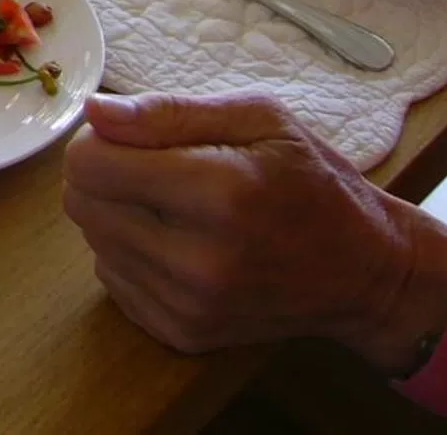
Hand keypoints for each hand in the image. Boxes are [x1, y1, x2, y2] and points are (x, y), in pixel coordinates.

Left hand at [62, 91, 446, 374]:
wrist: (365, 272)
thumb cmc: (313, 180)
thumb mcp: (258, 118)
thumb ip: (168, 111)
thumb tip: (93, 111)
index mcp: (220, 192)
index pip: (90, 164)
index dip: (99, 140)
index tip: (132, 137)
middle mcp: (199, 260)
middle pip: (81, 203)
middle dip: (103, 175)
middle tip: (154, 169)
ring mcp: (190, 306)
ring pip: (92, 241)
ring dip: (117, 216)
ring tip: (174, 207)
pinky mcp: (182, 334)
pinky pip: (112, 280)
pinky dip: (130, 256)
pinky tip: (177, 244)